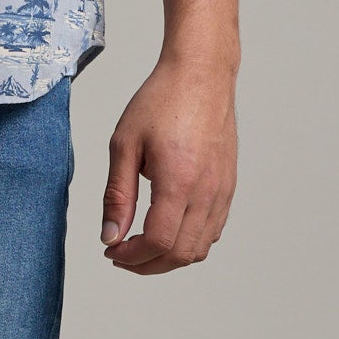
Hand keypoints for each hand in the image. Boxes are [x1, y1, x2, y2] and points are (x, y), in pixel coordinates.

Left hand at [100, 55, 237, 273]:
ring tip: (141, 245)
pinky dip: (189, 241)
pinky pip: (213, 230)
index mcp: (179, 181)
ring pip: (200, 248)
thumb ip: (117, 195)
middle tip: (121, 254)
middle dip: (147, 264)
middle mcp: (207, 191)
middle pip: (181, 253)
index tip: (111, 251)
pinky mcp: (228, 186)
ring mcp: (222, 190)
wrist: (201, 75)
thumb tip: (110, 236)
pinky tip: (166, 228)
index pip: (158, 241)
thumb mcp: (124, 145)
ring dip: (169, 257)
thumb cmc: (161, 102)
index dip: (132, 257)